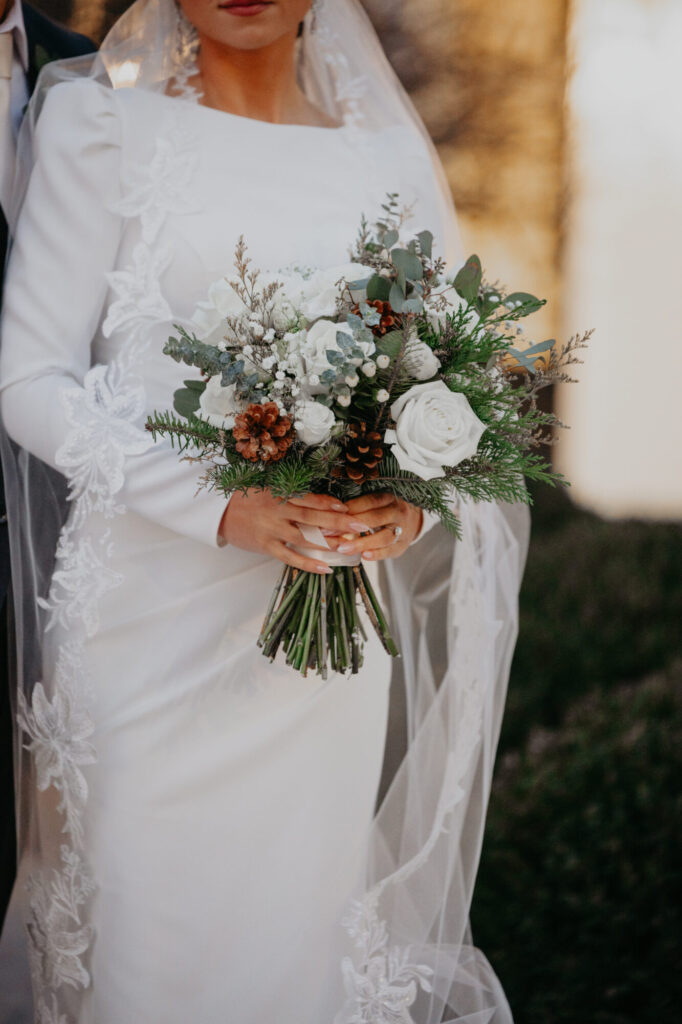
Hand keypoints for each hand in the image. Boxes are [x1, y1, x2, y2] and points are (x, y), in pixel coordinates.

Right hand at [218, 490, 371, 574]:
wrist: (218, 512)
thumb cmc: (247, 499)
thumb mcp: (268, 489)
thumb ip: (291, 495)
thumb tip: (321, 502)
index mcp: (280, 493)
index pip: (310, 499)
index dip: (330, 504)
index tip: (348, 509)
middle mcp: (278, 511)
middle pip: (314, 518)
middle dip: (339, 523)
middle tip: (360, 527)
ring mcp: (272, 530)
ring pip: (306, 537)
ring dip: (329, 543)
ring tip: (349, 547)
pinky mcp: (266, 546)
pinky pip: (291, 557)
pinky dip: (309, 563)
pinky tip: (326, 567)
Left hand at [327, 493, 422, 561]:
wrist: (412, 521)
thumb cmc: (385, 510)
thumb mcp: (377, 502)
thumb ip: (359, 505)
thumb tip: (332, 511)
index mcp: (389, 497)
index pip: (369, 501)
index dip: (349, 509)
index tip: (330, 516)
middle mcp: (398, 512)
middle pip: (375, 518)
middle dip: (351, 526)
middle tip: (330, 534)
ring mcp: (403, 529)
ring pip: (383, 537)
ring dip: (362, 543)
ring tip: (343, 549)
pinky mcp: (402, 545)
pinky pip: (390, 550)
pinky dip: (377, 554)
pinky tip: (364, 556)